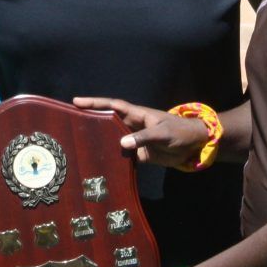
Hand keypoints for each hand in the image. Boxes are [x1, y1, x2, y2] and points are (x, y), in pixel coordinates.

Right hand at [73, 97, 209, 170]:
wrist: (195, 145)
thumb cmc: (181, 132)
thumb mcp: (163, 133)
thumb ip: (143, 137)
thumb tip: (121, 144)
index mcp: (137, 114)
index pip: (113, 106)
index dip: (95, 103)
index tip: (76, 102)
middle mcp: (133, 125)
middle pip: (108, 121)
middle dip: (91, 119)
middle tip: (71, 121)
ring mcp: (136, 140)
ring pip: (113, 138)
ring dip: (100, 141)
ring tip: (79, 144)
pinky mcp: (140, 154)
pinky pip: (123, 156)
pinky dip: (113, 159)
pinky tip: (102, 165)